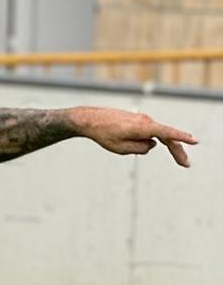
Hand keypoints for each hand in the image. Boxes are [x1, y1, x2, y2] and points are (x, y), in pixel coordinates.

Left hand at [72, 106, 196, 166]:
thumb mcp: (121, 148)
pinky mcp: (137, 121)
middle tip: (185, 164)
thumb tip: (152, 145)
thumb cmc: (104, 134)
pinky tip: (120, 139)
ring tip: (126, 144)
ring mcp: (142, 119)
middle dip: (176, 150)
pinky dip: (144, 140)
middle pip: (167, 137)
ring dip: (144, 145)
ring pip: (155, 135)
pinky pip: (147, 132)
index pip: (167, 133)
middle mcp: (145, 121)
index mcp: (143, 127)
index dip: (181, 138)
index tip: (194, 141)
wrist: (89, 120)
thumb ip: (140, 149)